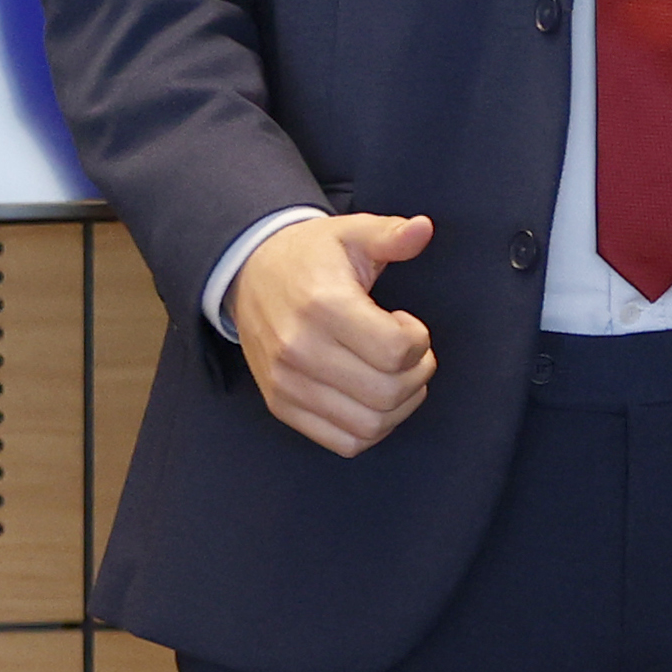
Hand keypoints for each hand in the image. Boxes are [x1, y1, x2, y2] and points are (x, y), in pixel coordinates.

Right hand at [232, 211, 438, 455]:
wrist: (249, 274)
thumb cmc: (310, 256)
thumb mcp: (352, 232)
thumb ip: (390, 234)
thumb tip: (422, 229)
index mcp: (323, 306)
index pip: (395, 351)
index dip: (418, 340)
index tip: (405, 321)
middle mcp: (300, 351)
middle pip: (387, 393)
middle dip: (417, 374)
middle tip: (409, 352)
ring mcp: (287, 384)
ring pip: (369, 426)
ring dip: (400, 406)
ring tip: (394, 374)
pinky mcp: (281, 406)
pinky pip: (343, 442)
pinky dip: (371, 428)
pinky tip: (373, 396)